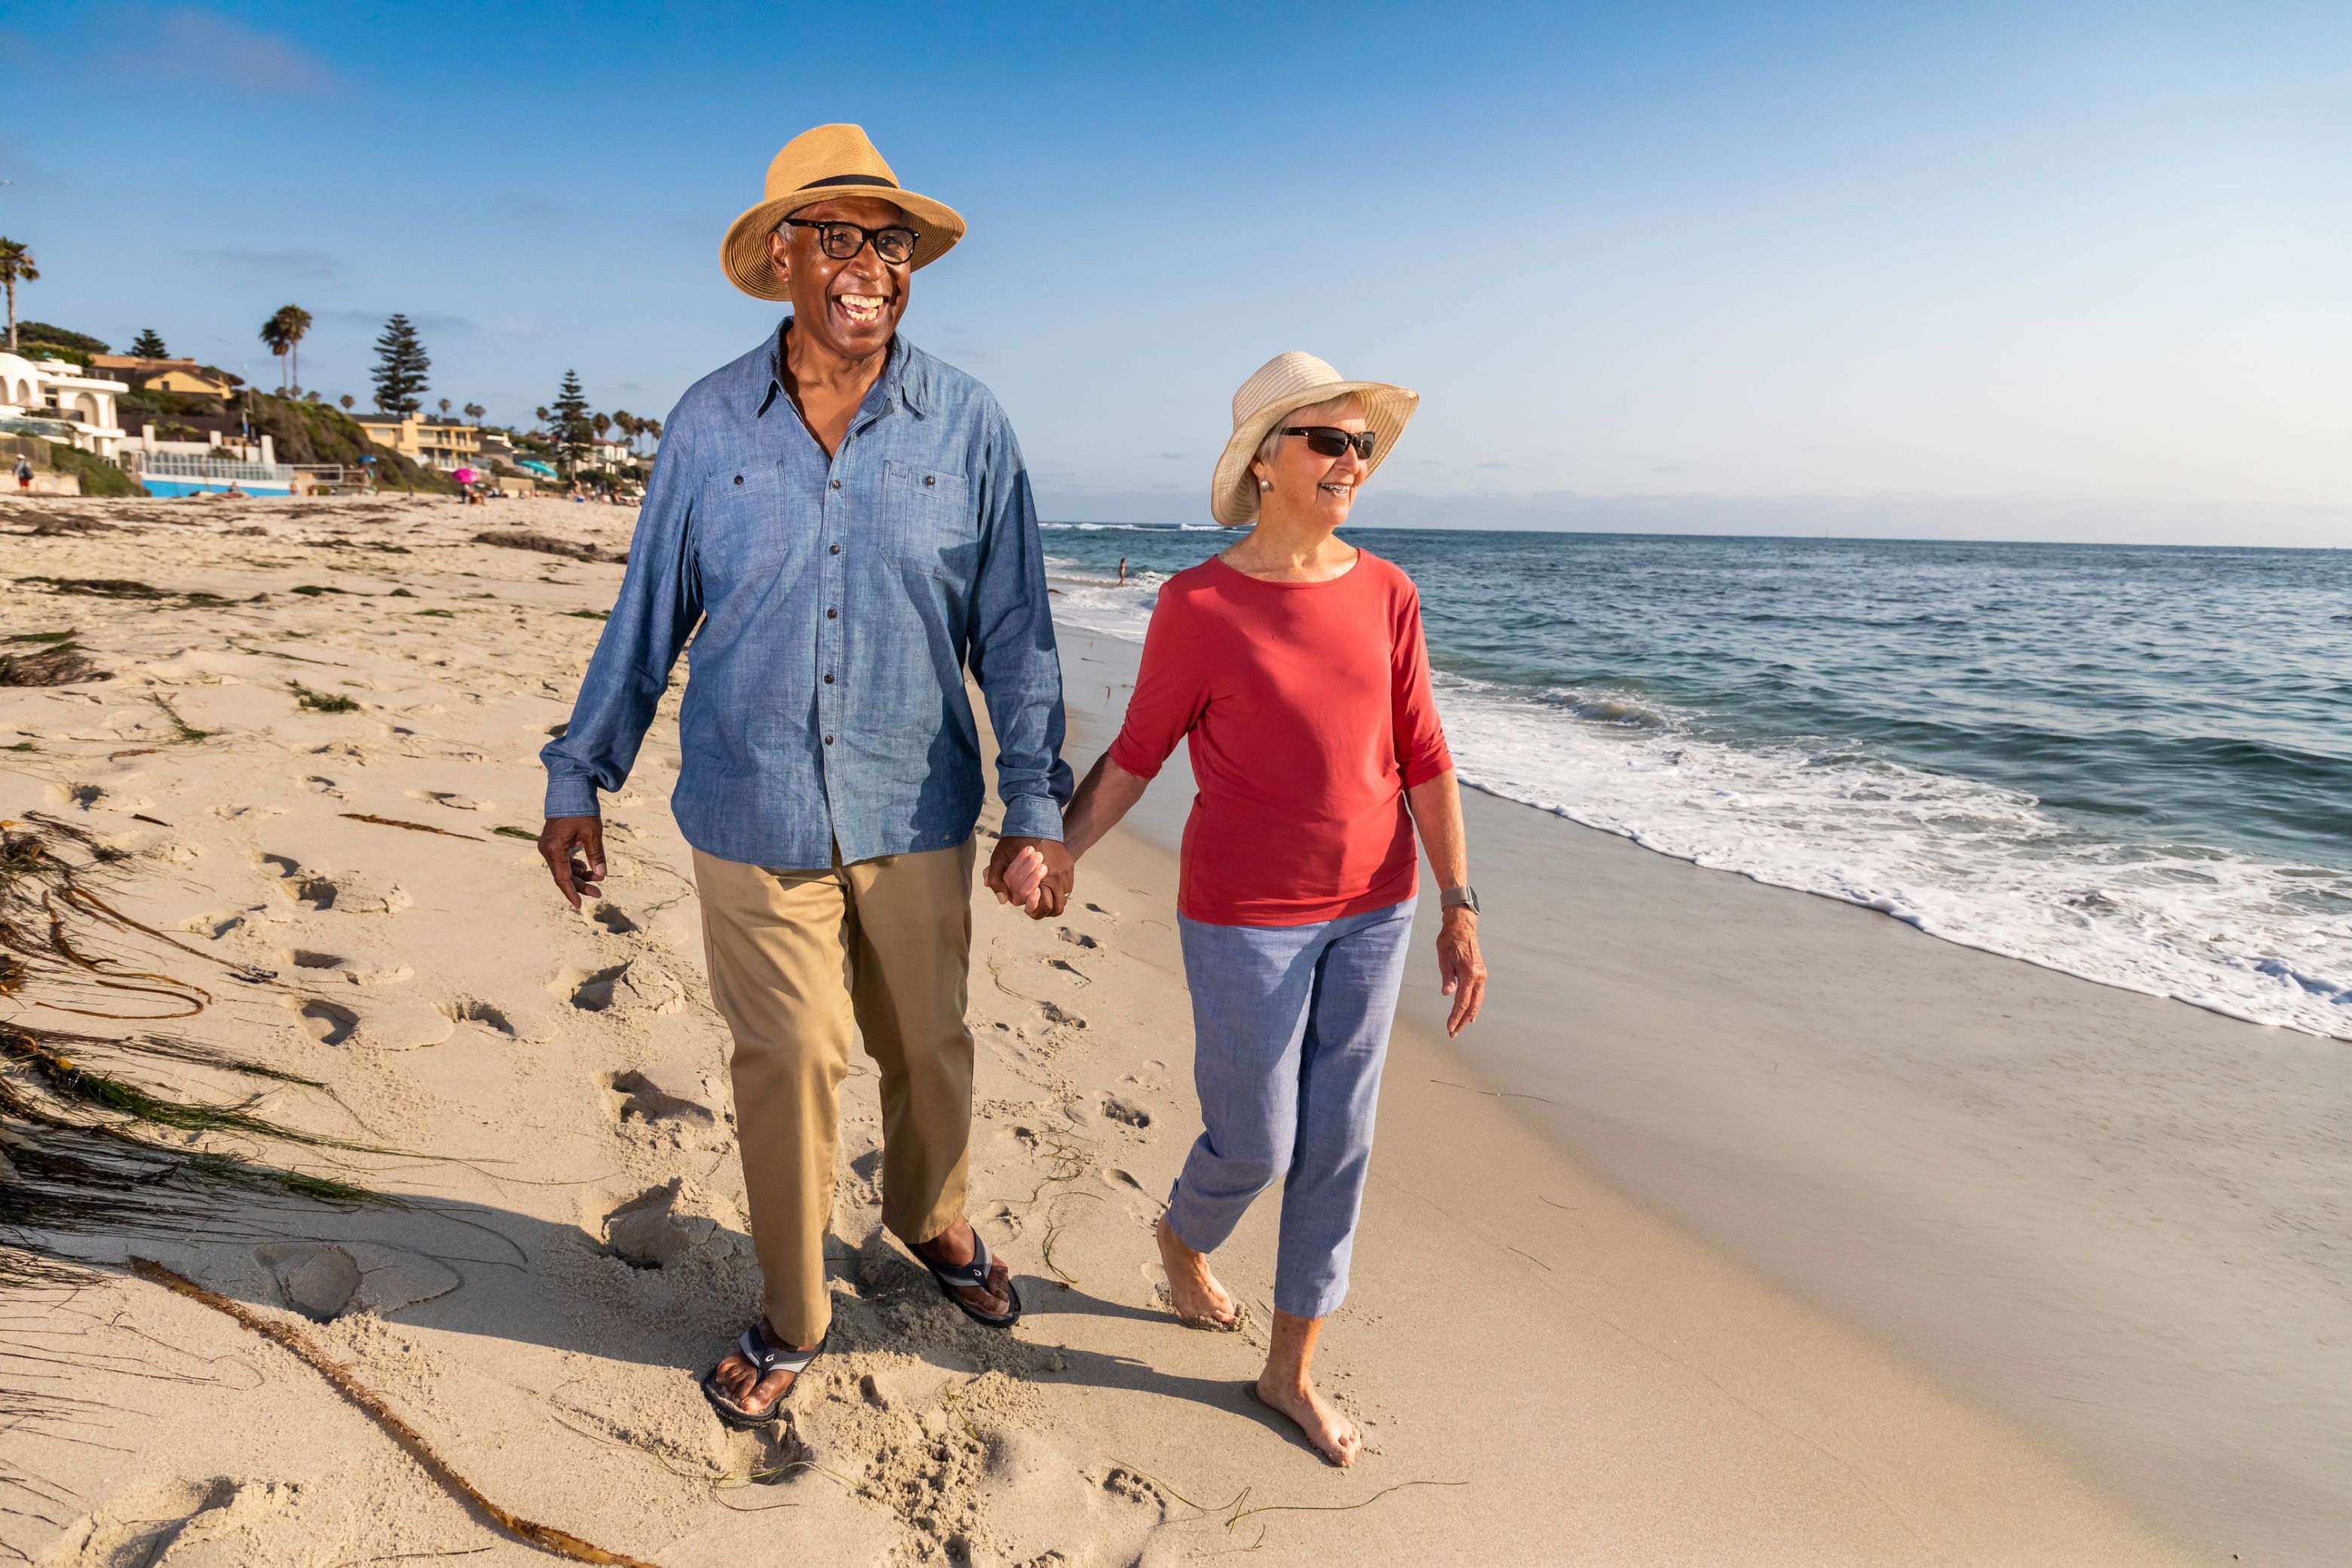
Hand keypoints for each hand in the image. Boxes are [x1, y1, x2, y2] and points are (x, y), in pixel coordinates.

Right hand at [539, 815, 605, 909]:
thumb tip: (602, 875)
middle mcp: (547, 849)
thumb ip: (596, 855)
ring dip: (580, 875)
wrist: (569, 789)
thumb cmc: (581, 810)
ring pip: (564, 868)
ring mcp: (548, 846)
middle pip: (563, 875)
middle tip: (599, 893)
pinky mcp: (552, 842)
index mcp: (555, 848)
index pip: (562, 878)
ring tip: (598, 879)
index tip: (580, 905)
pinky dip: (575, 866)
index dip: (572, 893)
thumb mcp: (593, 833)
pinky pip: (563, 860)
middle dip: (581, 885)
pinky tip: (587, 869)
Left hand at [986, 835, 1072, 918]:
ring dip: (1051, 902)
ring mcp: (1065, 873)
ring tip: (1038, 897)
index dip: (1032, 908)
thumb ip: (996, 879)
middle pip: (1055, 908)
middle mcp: (1057, 877)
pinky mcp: (1069, 867)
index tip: (1024, 902)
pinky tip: (1045, 885)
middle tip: (1031, 904)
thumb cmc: (1016, 839)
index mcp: (1041, 876)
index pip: (1041, 906)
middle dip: (1042, 910)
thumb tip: (1003, 899)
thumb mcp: (999, 857)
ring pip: (1062, 900)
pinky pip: (1067, 888)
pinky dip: (1056, 892)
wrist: (1036, 820)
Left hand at [1436, 905, 1485, 1035]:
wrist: (1462, 925)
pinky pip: (1478, 993)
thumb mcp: (1443, 958)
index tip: (1449, 1028)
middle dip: (1462, 1021)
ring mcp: (1481, 974)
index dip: (1456, 1017)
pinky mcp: (1480, 972)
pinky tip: (1470, 1013)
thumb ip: (1446, 977)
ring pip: (1477, 1000)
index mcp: (1469, 973)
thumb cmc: (1449, 940)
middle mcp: (1479, 976)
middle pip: (1472, 1005)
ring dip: (1469, 1015)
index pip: (1462, 1001)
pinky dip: (1474, 1005)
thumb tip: (1447, 994)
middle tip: (1452, 1034)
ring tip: (1460, 1027)